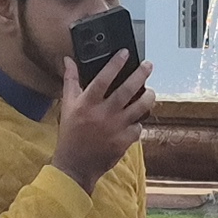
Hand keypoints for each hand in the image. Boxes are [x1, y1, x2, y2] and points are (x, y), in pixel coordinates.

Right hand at [52, 52, 154, 186]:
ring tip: (150, 91)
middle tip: (148, 65)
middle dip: (140, 75)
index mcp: (87, 104)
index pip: (103, 78)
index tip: (125, 53)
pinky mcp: (124, 142)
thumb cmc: (70, 133)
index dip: (115, 64)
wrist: (75, 165)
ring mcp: (115, 128)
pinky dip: (139, 122)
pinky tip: (137, 119)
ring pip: (139, 108)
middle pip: (126, 90)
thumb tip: (68, 60)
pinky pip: (138, 127)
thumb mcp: (67, 105)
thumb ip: (70, 81)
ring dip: (148, 97)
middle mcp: (103, 114)